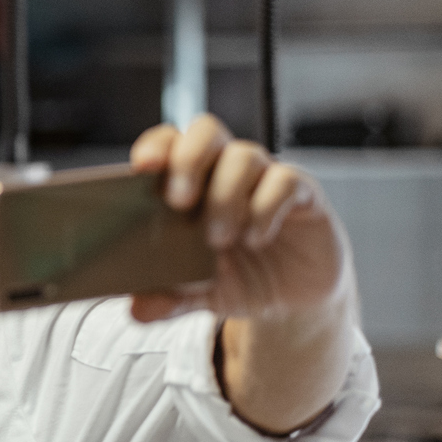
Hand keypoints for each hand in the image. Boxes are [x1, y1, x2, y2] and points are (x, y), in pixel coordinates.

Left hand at [126, 114, 348, 324]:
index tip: (142, 168)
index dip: (155, 147)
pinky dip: (266, 208)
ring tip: (217, 240)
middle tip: (178, 201)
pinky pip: (285, 180)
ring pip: (243, 156)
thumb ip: (170, 297)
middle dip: (188, 160)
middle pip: (205, 131)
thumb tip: (137, 310)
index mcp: (192, 182)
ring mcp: (265, 178)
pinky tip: (255, 239)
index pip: (169, 142)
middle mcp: (226, 171)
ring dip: (225, 197)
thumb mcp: (200, 294)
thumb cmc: (239, 279)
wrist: (294, 301)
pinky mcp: (303, 195)